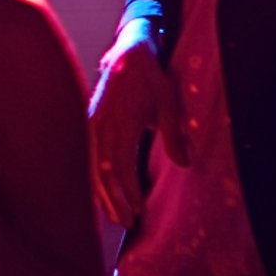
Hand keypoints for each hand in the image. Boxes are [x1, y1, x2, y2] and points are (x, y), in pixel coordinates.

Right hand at [87, 28, 189, 227]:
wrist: (127, 52)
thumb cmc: (151, 77)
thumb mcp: (169, 101)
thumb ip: (173, 132)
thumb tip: (185, 163)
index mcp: (119, 121)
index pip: (120, 165)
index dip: (128, 191)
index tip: (139, 211)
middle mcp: (100, 125)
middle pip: (103, 172)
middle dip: (114, 200)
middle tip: (128, 223)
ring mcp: (92, 125)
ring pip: (93, 167)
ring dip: (103, 194)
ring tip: (115, 216)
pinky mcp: (90, 125)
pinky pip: (90, 158)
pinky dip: (96, 179)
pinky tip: (103, 194)